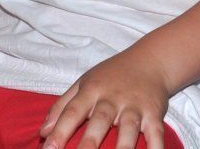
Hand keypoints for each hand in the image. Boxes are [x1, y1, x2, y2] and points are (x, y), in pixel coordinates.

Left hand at [41, 49, 171, 148]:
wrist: (151, 60)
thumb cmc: (112, 76)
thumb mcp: (84, 83)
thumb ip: (62, 106)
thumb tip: (43, 132)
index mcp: (93, 90)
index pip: (73, 110)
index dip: (60, 130)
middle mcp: (114, 98)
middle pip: (100, 120)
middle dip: (89, 142)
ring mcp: (135, 106)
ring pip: (129, 128)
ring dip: (122, 147)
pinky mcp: (154, 113)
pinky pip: (156, 132)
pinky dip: (155, 147)